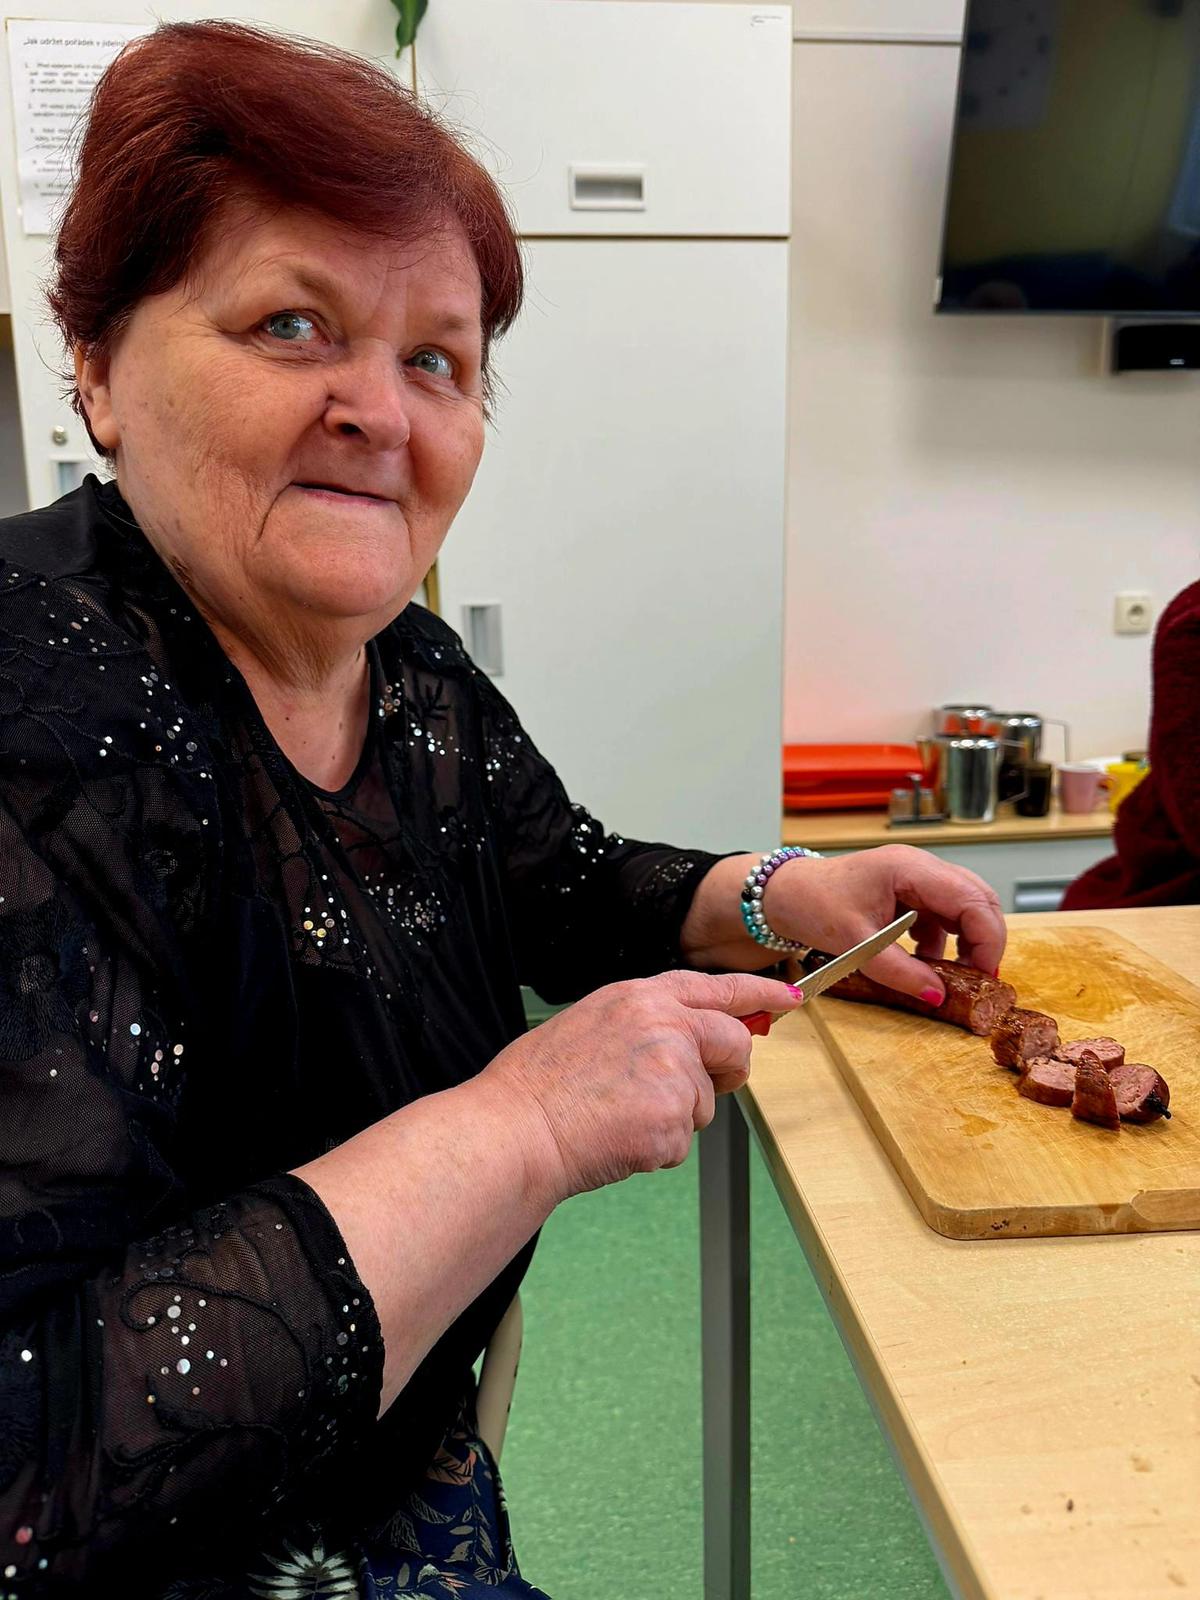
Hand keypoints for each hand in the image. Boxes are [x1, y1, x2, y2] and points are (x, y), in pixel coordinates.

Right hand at [482, 970, 801, 1202]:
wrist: (516, 1129)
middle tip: (694, 1093)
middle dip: (726, 1073)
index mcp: (641, 996)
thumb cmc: (540, 1085)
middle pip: (733, 1045)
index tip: (785, 999)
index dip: (756, 995)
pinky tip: (617, 1138)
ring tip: (618, 1117)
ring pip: (704, 1102)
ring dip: (673, 1120)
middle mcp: (664, 1024)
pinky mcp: (673, 1118)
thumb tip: (684, 1041)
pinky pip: (682, 1140)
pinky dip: (655, 1149)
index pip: (716, 988)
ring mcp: (672, 1070)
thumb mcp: (592, 1023)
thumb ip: (646, 1024)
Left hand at [762, 845, 1004, 1003]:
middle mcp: (920, 867)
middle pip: (978, 900)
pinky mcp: (911, 893)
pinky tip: (926, 963)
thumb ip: (899, 971)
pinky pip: (942, 917)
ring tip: (952, 976)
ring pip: (964, 908)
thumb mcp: (856, 944)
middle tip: (978, 980)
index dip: (988, 939)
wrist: (786, 894)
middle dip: (984, 941)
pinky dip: (943, 942)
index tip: (984, 976)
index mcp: (910, 868)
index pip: (973, 899)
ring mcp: (917, 878)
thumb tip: (937, 995)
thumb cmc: (813, 903)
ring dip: (965, 943)